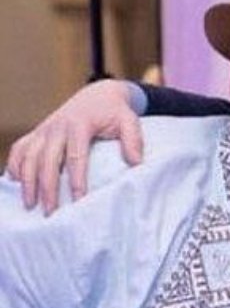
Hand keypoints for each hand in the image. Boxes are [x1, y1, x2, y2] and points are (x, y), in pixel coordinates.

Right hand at [4, 79, 143, 214]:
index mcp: (79, 124)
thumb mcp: (129, 120)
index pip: (76, 157)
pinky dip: (14, 165)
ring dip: (27, 181)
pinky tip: (15, 183)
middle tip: (50, 211)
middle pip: (47, 161)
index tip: (79, 202)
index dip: (76, 180)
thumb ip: (133, 140)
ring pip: (29, 157)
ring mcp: (44, 129)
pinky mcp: (37, 132)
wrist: (98, 95)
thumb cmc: (115, 112)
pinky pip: (19, 149)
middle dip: (47, 187)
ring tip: (30, 204)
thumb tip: (136, 163)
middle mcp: (57, 127)